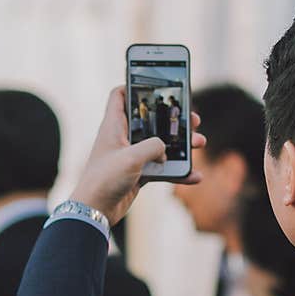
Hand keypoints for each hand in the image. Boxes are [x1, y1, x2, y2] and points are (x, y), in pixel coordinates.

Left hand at [70, 86, 205, 225]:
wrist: (95, 211)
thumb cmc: (105, 180)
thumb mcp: (131, 158)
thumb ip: (153, 146)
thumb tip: (165, 149)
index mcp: (114, 126)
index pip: (120, 95)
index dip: (134, 85)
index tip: (154, 84)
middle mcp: (123, 138)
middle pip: (151, 119)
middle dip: (172, 118)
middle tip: (192, 118)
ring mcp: (132, 156)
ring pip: (161, 144)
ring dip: (181, 144)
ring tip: (199, 143)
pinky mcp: (139, 173)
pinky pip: (163, 168)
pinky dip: (178, 171)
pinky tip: (194, 175)